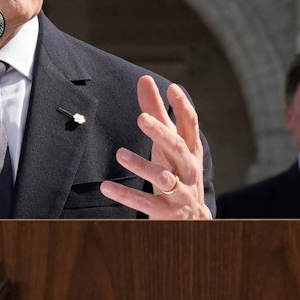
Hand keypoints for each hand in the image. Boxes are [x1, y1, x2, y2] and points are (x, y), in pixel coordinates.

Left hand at [99, 77, 210, 220]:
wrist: (192, 220)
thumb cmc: (176, 170)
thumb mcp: (168, 144)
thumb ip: (157, 112)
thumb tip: (145, 79)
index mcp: (191, 150)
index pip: (190, 126)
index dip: (184, 107)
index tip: (172, 88)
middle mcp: (189, 169)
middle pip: (177, 148)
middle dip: (161, 133)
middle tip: (142, 118)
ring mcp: (179, 192)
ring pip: (162, 178)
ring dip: (142, 166)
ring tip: (119, 153)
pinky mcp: (166, 211)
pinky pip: (145, 203)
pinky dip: (125, 195)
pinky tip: (106, 187)